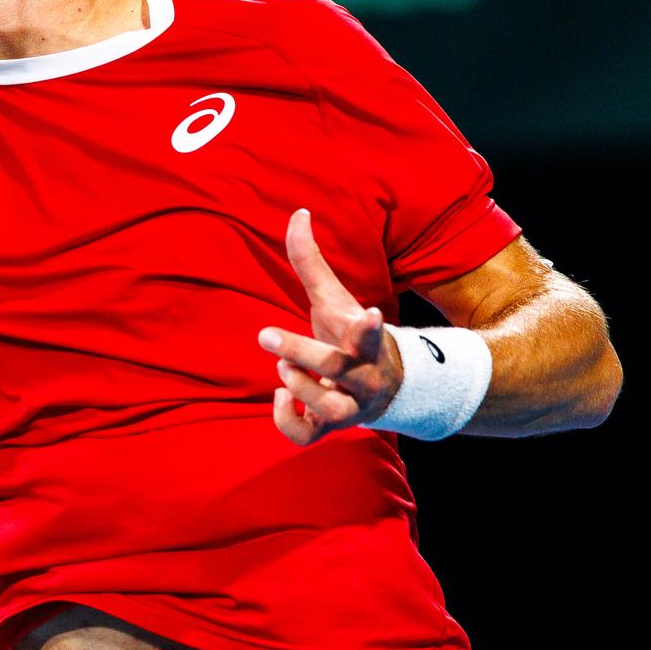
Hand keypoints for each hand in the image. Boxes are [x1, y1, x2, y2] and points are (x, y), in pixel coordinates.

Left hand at [257, 208, 402, 446]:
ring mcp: (349, 405)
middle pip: (339, 368)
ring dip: (301, 388)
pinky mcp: (331, 427)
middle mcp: (363, 376)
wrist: (386, 385)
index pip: (371, 335)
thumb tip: (297, 212)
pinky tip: (281, 396)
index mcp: (367, 341)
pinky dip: (288, 421)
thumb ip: (310, 261)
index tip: (371, 313)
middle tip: (265, 334)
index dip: (369, 327)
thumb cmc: (349, 333)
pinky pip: (307, 437)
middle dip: (301, 351)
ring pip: (329, 409)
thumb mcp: (334, 298)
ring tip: (283, 370)